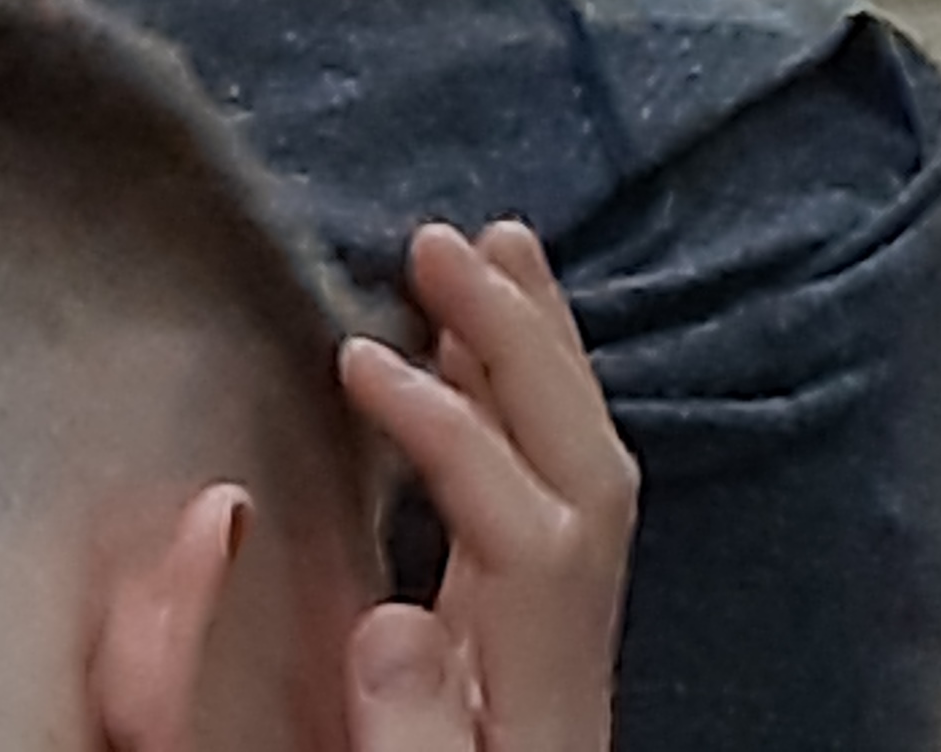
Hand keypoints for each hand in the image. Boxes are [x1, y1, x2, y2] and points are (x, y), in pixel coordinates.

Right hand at [340, 221, 632, 751]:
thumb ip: (407, 736)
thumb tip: (401, 616)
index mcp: (536, 708)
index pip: (523, 532)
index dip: (447, 432)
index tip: (354, 357)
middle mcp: (560, 670)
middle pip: (585, 480)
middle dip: (528, 349)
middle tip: (449, 238)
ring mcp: (550, 661)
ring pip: (582, 482)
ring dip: (538, 357)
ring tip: (497, 247)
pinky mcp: (525, 665)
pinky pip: (547, 503)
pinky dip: (513, 415)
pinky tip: (468, 374)